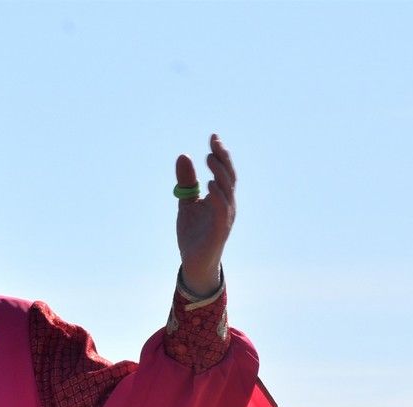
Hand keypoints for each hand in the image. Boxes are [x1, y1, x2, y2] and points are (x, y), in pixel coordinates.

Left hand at [175, 134, 235, 296]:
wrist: (193, 262)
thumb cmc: (194, 233)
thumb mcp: (186, 203)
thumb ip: (186, 182)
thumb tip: (183, 155)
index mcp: (220, 197)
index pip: (224, 171)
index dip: (221, 154)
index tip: (213, 136)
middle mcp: (227, 204)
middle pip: (229, 177)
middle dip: (222, 159)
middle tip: (213, 144)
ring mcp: (225, 217)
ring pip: (227, 191)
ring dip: (220, 173)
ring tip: (210, 158)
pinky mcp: (220, 230)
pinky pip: (222, 210)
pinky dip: (217, 197)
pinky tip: (210, 185)